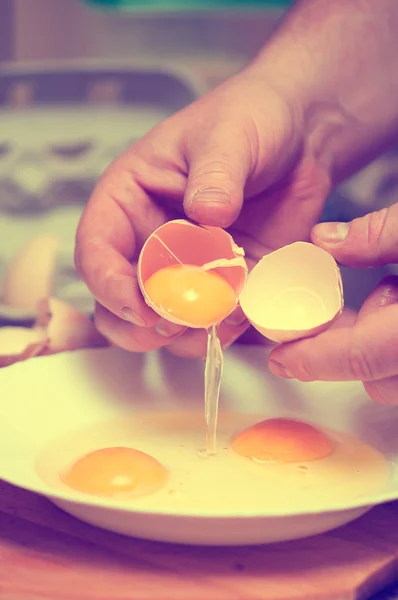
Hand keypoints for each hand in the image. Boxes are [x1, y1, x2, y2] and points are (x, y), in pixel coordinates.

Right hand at [75, 71, 329, 357]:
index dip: (108, 284)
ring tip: (218, 321)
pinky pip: (212, 321)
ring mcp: (187, 267)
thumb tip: (206, 216)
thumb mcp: (228, 135)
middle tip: (172, 326)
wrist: (300, 134)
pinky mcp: (225, 282)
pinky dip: (222, 329)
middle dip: (138, 323)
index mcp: (130, 199)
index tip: (138, 306)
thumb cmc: (250, 118)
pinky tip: (242, 316)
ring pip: (162, 321)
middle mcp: (150, 239)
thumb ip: (215, 175)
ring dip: (184, 334)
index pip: (97, 249)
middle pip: (119, 300)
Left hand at [268, 205, 397, 404]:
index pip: (361, 356)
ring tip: (384, 292)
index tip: (279, 359)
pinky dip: (393, 345)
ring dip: (374, 349)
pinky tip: (397, 301)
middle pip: (378, 380)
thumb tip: (324, 242)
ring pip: (394, 379)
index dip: (313, 360)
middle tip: (329, 316)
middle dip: (344, 353)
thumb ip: (381, 234)